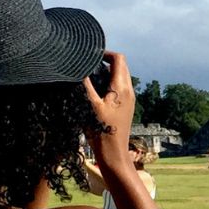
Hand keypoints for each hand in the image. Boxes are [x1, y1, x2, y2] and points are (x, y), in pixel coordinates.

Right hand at [81, 50, 134, 175]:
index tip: (89, 56)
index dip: (104, 53)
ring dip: (105, 74)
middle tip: (86, 66)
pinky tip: (94, 92)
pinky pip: (118, 88)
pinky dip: (107, 84)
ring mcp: (129, 100)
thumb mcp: (89, 106)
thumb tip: (79, 68)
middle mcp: (129, 91)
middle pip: (120, 66)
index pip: (119, 59)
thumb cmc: (101, 132)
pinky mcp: (125, 107)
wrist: (113, 154)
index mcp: (122, 87)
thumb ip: (85, 85)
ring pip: (119, 77)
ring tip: (88, 78)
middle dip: (104, 62)